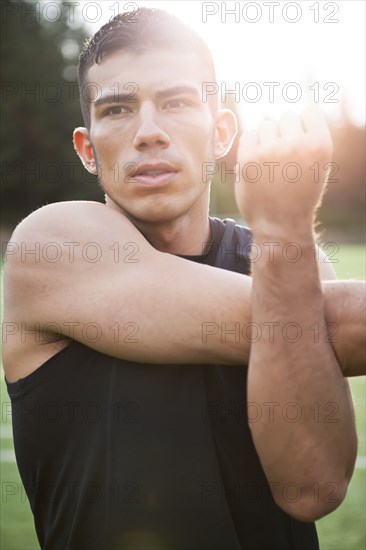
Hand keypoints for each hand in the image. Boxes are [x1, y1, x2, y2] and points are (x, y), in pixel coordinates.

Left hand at [235, 106, 332, 234]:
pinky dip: (252, 144)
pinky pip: (249, 134)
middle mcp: (296, 145)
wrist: (280, 225)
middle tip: (284, 158)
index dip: (304, 125)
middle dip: (285, 133)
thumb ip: (307, 138)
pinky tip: (258, 161)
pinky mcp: (248, 159)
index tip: (300, 143)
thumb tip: (284, 114)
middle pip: (287, 117)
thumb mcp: (316, 165)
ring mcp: (270, 151)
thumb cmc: (299, 194)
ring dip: (267, 138)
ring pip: (266, 124)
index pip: (310, 112)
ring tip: (271, 161)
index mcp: (320, 145)